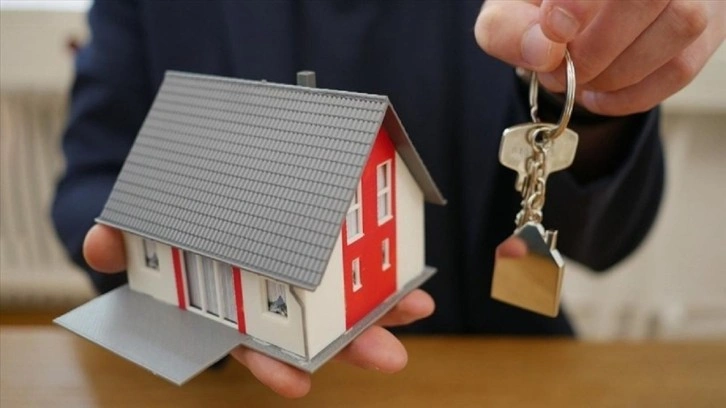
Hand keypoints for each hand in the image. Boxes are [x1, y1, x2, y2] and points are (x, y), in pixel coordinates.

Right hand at [83, 224, 434, 397]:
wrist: (203, 180)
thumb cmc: (177, 213)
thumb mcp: (144, 224)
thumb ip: (121, 237)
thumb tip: (98, 244)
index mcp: (231, 301)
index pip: (252, 344)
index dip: (274, 366)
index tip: (298, 385)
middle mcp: (272, 292)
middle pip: (314, 330)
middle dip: (352, 345)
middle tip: (390, 356)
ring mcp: (302, 268)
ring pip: (346, 297)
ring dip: (383, 306)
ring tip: (419, 306)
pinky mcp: (325, 235)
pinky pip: (357, 255)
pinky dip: (382, 265)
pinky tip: (410, 269)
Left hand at [475, 0, 725, 115]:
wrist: (566, 19)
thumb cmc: (537, 10)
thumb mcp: (508, 14)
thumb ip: (510, 29)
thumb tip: (546, 51)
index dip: (580, 1)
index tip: (556, 28)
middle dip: (599, 49)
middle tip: (563, 70)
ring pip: (682, 26)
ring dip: (618, 73)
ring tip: (581, 79)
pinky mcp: (707, 27)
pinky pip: (683, 67)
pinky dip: (632, 94)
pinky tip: (600, 93)